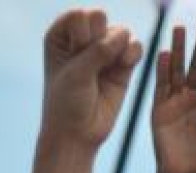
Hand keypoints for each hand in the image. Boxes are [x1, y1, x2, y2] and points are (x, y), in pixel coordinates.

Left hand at [42, 9, 142, 148]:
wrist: (77, 134)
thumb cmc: (67, 103)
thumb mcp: (77, 74)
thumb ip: (99, 51)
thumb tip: (126, 35)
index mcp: (61, 35)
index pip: (79, 15)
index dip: (82, 33)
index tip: (75, 55)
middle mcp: (82, 38)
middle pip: (100, 18)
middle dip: (99, 38)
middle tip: (91, 63)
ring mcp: (104, 51)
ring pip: (120, 31)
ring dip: (117, 47)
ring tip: (109, 67)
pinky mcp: (122, 65)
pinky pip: (135, 46)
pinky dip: (132, 53)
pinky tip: (125, 66)